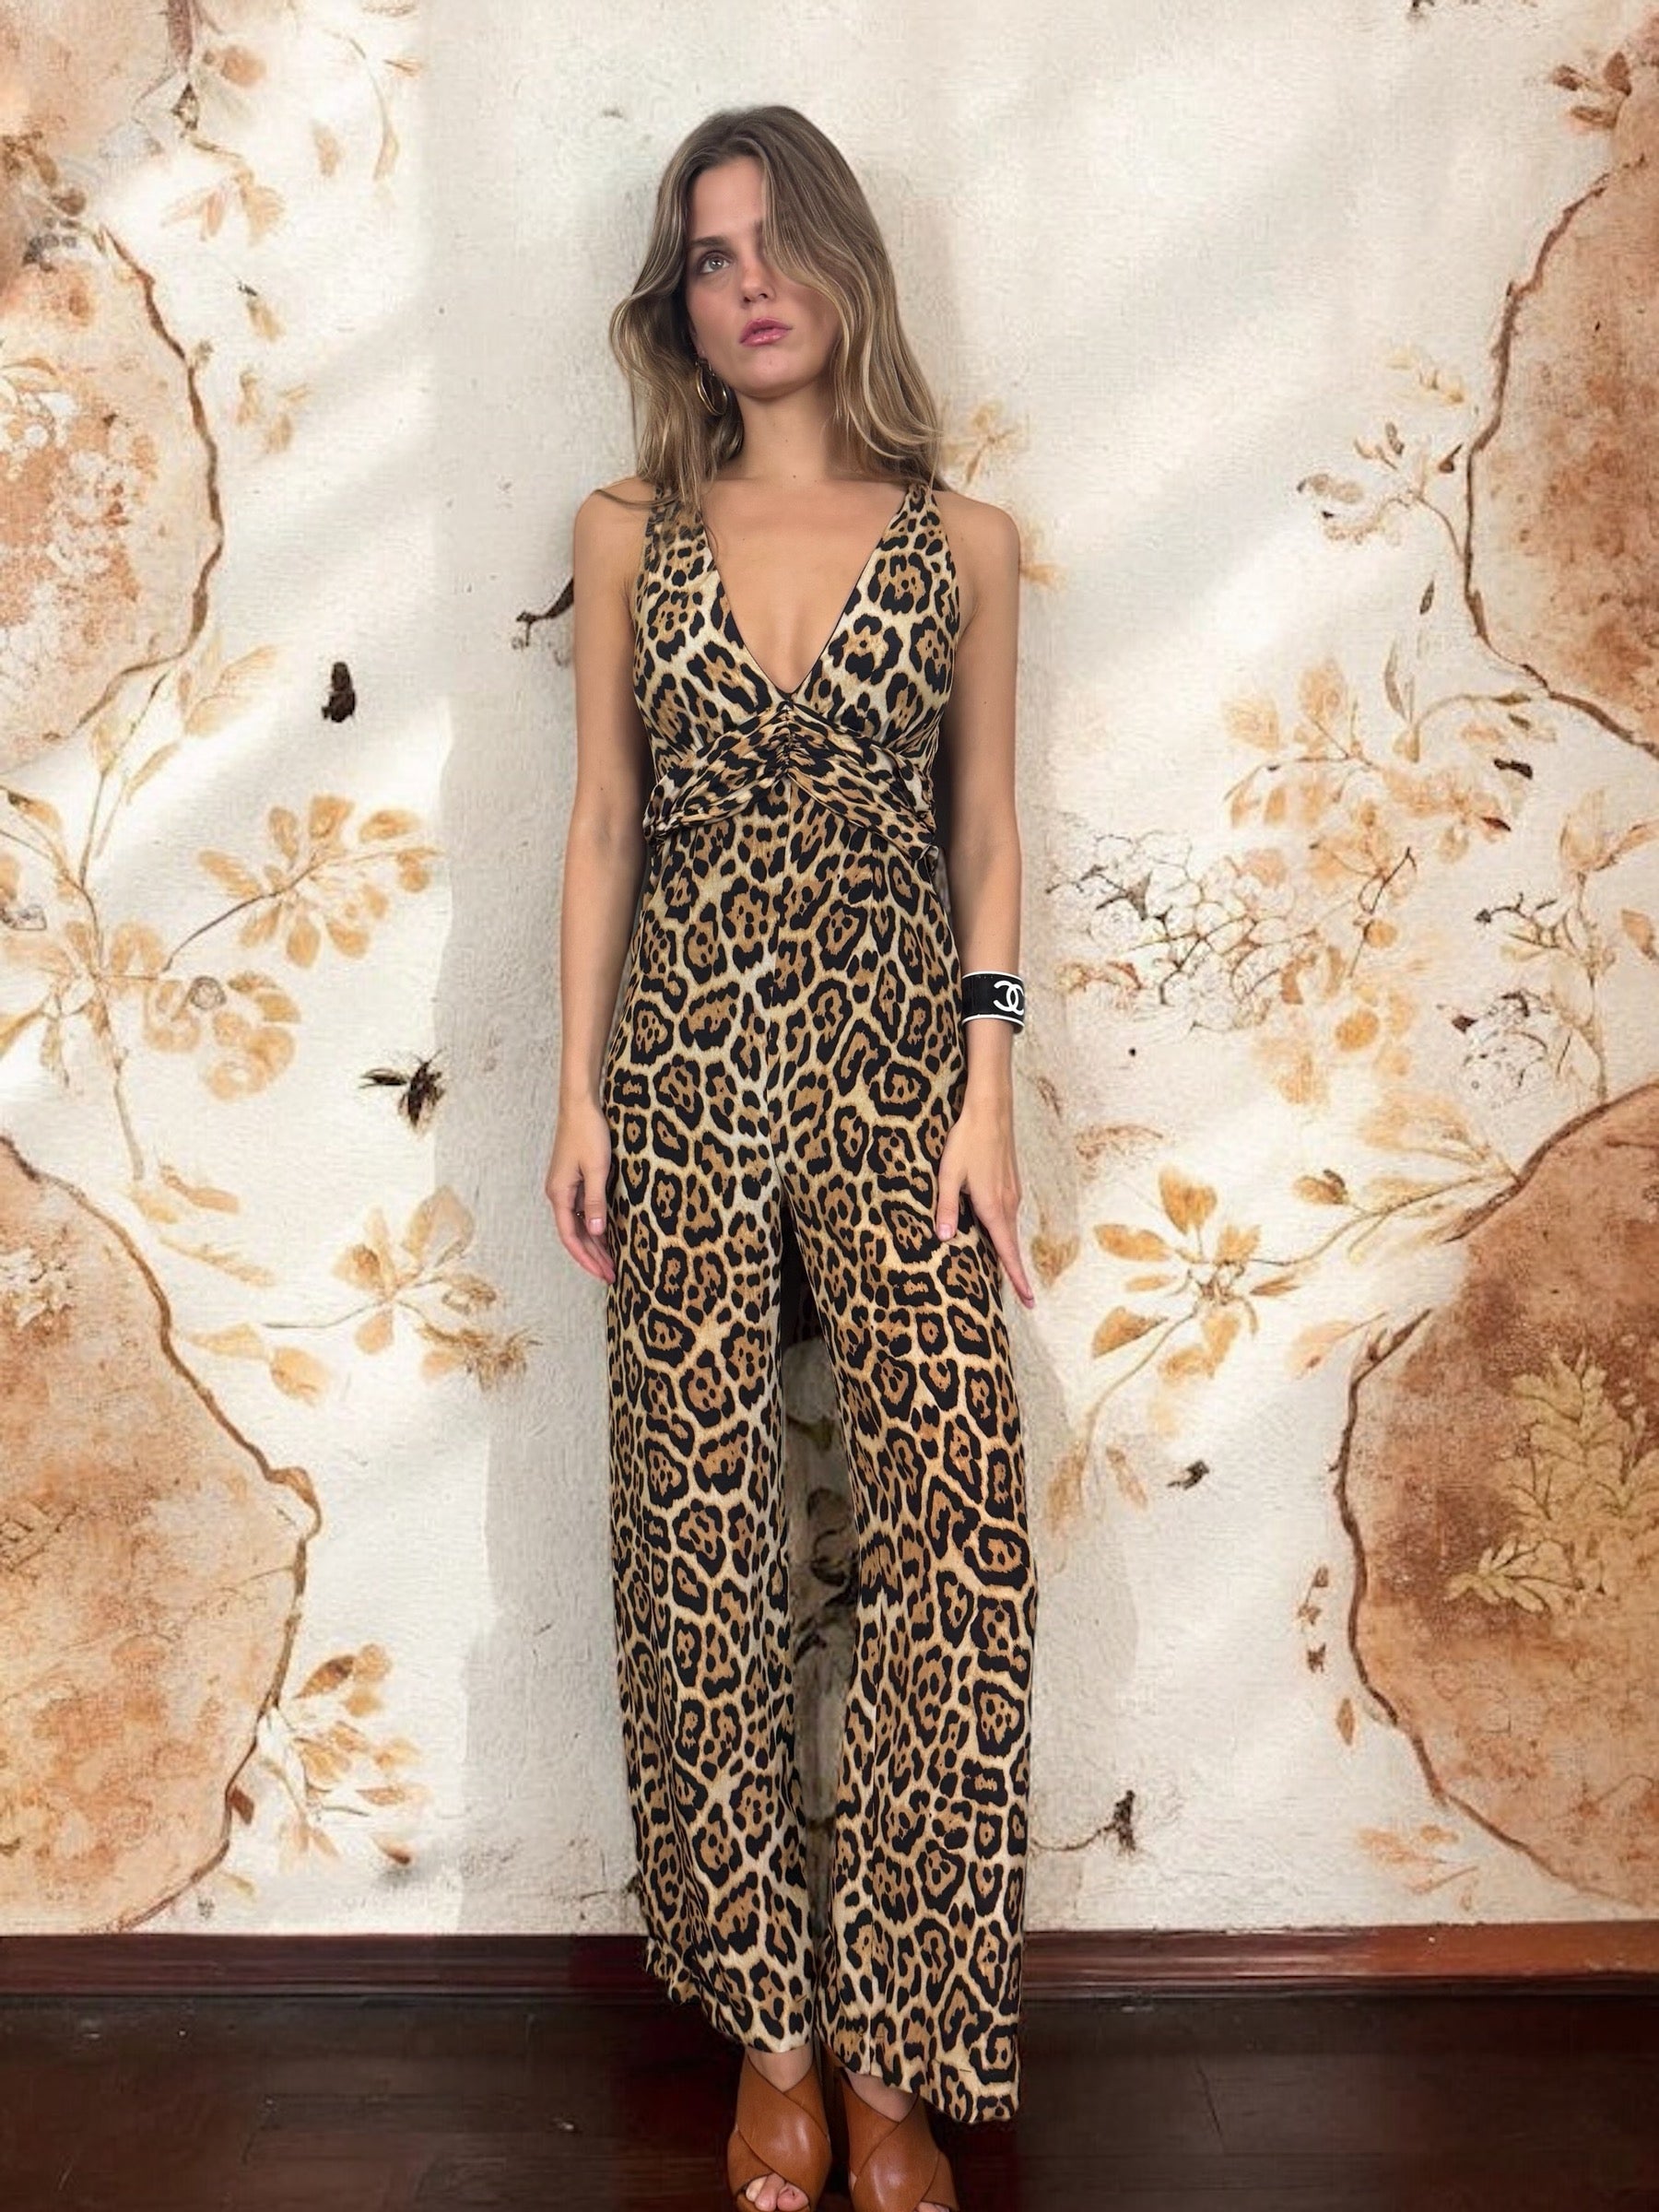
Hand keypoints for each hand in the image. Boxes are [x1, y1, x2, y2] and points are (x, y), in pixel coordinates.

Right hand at [545, 1095, 614, 1284]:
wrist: (580, 1106)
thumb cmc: (588, 1133)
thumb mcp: (596, 1169)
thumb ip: (595, 1201)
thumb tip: (595, 1233)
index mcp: (559, 1194)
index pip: (570, 1237)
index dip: (587, 1258)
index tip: (603, 1273)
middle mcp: (558, 1194)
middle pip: (574, 1234)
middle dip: (592, 1256)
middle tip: (612, 1275)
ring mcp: (565, 1187)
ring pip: (578, 1224)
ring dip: (593, 1244)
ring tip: (610, 1262)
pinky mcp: (573, 1180)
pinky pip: (581, 1211)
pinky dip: (593, 1226)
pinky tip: (606, 1236)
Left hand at [934, 1083, 1034, 1308]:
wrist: (991, 1112)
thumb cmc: (967, 1142)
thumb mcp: (948, 1176)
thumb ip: (946, 1208)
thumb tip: (942, 1239)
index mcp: (993, 1207)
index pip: (1007, 1251)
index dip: (1016, 1278)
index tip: (1028, 1300)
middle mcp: (1008, 1204)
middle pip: (1011, 1245)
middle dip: (1015, 1271)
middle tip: (1023, 1297)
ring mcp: (1012, 1193)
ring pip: (1009, 1229)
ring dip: (1008, 1250)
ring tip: (1007, 1272)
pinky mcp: (1011, 1184)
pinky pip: (1008, 1215)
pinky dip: (1004, 1231)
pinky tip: (996, 1233)